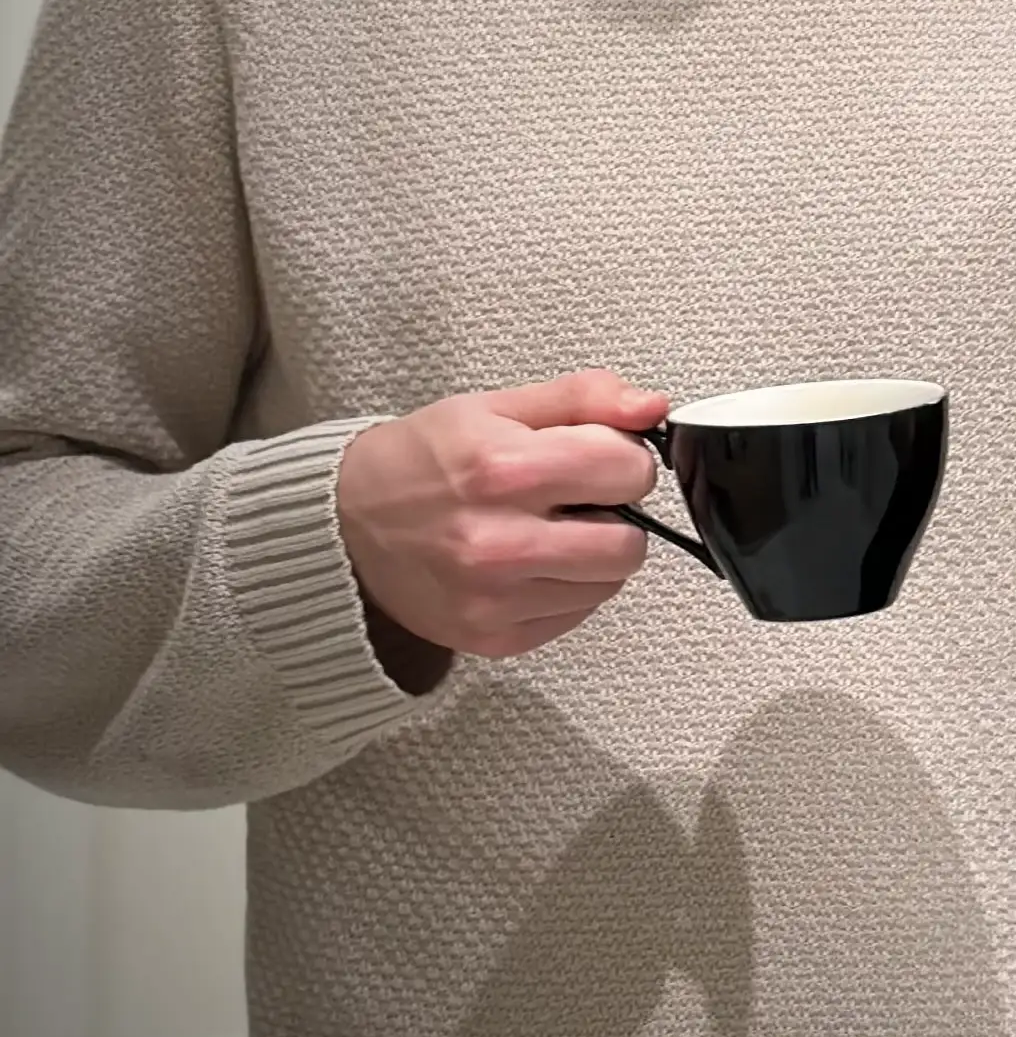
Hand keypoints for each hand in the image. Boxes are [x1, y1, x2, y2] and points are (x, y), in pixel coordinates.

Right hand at [334, 369, 669, 670]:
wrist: (342, 525)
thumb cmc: (422, 460)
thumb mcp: (498, 406)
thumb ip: (584, 398)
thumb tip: (652, 407)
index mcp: (504, 471)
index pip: (630, 471)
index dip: (622, 458)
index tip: (594, 457)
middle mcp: (498, 543)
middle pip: (630, 544)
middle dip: (616, 514)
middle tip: (574, 499)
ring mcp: (493, 600)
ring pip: (607, 584)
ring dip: (592, 555)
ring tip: (545, 530)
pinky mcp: (492, 638)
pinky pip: (574, 615)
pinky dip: (564, 589)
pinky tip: (526, 564)